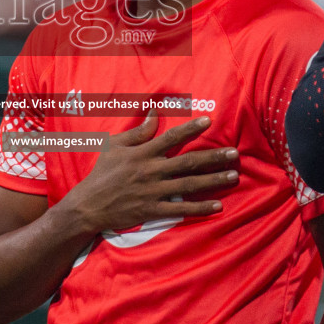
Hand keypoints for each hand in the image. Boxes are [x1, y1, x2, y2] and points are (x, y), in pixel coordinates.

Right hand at [63, 112, 237, 234]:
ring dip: (213, 181)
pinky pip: (180, 209)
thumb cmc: (102, 172)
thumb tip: (154, 113)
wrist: (89, 205)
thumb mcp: (114, 145)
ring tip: (233, 176)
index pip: (170, 137)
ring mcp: (153, 192)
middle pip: (188, 162)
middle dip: (213, 157)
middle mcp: (151, 171)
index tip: (209, 121)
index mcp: (142, 153)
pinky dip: (199, 208)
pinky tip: (217, 206)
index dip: (190, 129)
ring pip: (189, 185)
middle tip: (235, 154)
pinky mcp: (153, 210)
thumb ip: (138, 131)